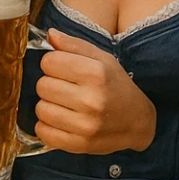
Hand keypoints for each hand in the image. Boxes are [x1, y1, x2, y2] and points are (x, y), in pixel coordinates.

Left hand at [33, 27, 156, 153]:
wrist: (137, 122)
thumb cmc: (116, 85)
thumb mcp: (102, 59)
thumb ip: (74, 45)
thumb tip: (49, 34)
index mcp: (96, 74)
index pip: (49, 62)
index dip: (52, 63)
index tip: (62, 68)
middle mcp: (91, 100)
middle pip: (42, 86)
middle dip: (49, 84)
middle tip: (64, 87)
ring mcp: (85, 125)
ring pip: (41, 109)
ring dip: (48, 105)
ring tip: (63, 104)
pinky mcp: (79, 145)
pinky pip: (43, 132)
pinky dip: (46, 126)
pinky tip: (60, 120)